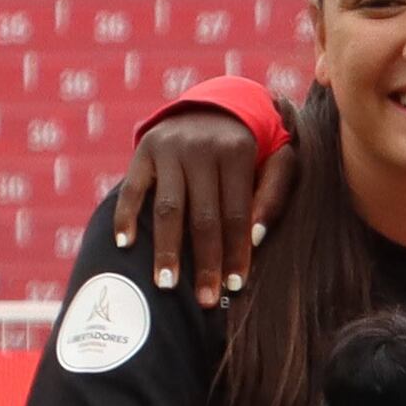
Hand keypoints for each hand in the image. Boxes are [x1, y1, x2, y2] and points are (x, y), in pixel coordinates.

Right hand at [113, 107, 291, 308]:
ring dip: (166, 250)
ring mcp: (168, 149)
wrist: (216, 105)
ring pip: (167, 208)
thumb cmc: (255, 146)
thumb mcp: (280, 159)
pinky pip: (132, 188)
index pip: (237, 214)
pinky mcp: (144, 150)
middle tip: (204, 300)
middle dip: (204, 262)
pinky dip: (125, 216)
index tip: (234, 286)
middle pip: (202, 217)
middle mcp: (200, 149)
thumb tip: (257, 239)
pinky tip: (125, 245)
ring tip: (167, 285)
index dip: (236, 252)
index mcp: (237, 152)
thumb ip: (274, 194)